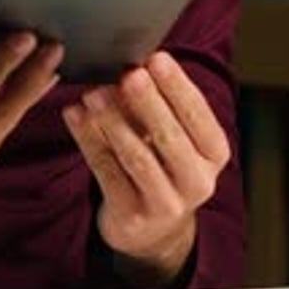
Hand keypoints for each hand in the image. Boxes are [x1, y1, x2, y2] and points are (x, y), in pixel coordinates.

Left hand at [62, 51, 229, 288]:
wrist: (152, 230)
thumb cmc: (163, 165)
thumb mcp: (173, 137)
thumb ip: (158, 105)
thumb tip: (132, 66)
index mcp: (214, 154)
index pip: (198, 116)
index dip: (177, 86)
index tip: (157, 58)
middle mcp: (197, 181)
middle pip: (170, 136)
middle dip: (147, 102)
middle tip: (128, 74)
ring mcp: (165, 203)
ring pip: (136, 156)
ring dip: (112, 120)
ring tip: (93, 92)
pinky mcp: (131, 215)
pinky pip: (105, 170)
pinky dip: (87, 139)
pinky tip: (74, 114)